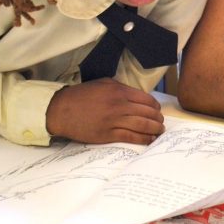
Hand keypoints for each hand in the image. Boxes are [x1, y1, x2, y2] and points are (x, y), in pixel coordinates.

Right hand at [46, 78, 163, 144]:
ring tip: (160, 131)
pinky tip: (150, 139)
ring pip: (142, 125)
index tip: (157, 110)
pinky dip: (144, 139)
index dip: (155, 106)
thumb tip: (137, 96)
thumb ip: (122, 88)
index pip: (146, 99)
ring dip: (155, 129)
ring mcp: (114, 121)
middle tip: (161, 122)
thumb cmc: (82, 95)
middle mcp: (119, 106)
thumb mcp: (104, 83)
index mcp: (119, 91)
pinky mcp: (108, 134)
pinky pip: (131, 137)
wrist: (62, 110)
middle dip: (158, 118)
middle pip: (147, 113)